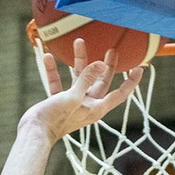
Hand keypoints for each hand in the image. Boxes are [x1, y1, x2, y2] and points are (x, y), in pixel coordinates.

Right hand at [22, 39, 138, 141]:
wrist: (34, 133)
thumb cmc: (56, 119)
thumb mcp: (73, 97)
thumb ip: (86, 79)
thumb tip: (100, 64)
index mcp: (96, 108)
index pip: (120, 94)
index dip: (131, 82)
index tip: (140, 67)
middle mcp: (87, 104)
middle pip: (101, 81)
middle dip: (106, 65)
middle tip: (112, 49)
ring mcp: (73, 101)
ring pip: (79, 77)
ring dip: (78, 60)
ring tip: (78, 42)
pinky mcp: (58, 100)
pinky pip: (59, 81)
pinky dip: (54, 70)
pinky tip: (49, 57)